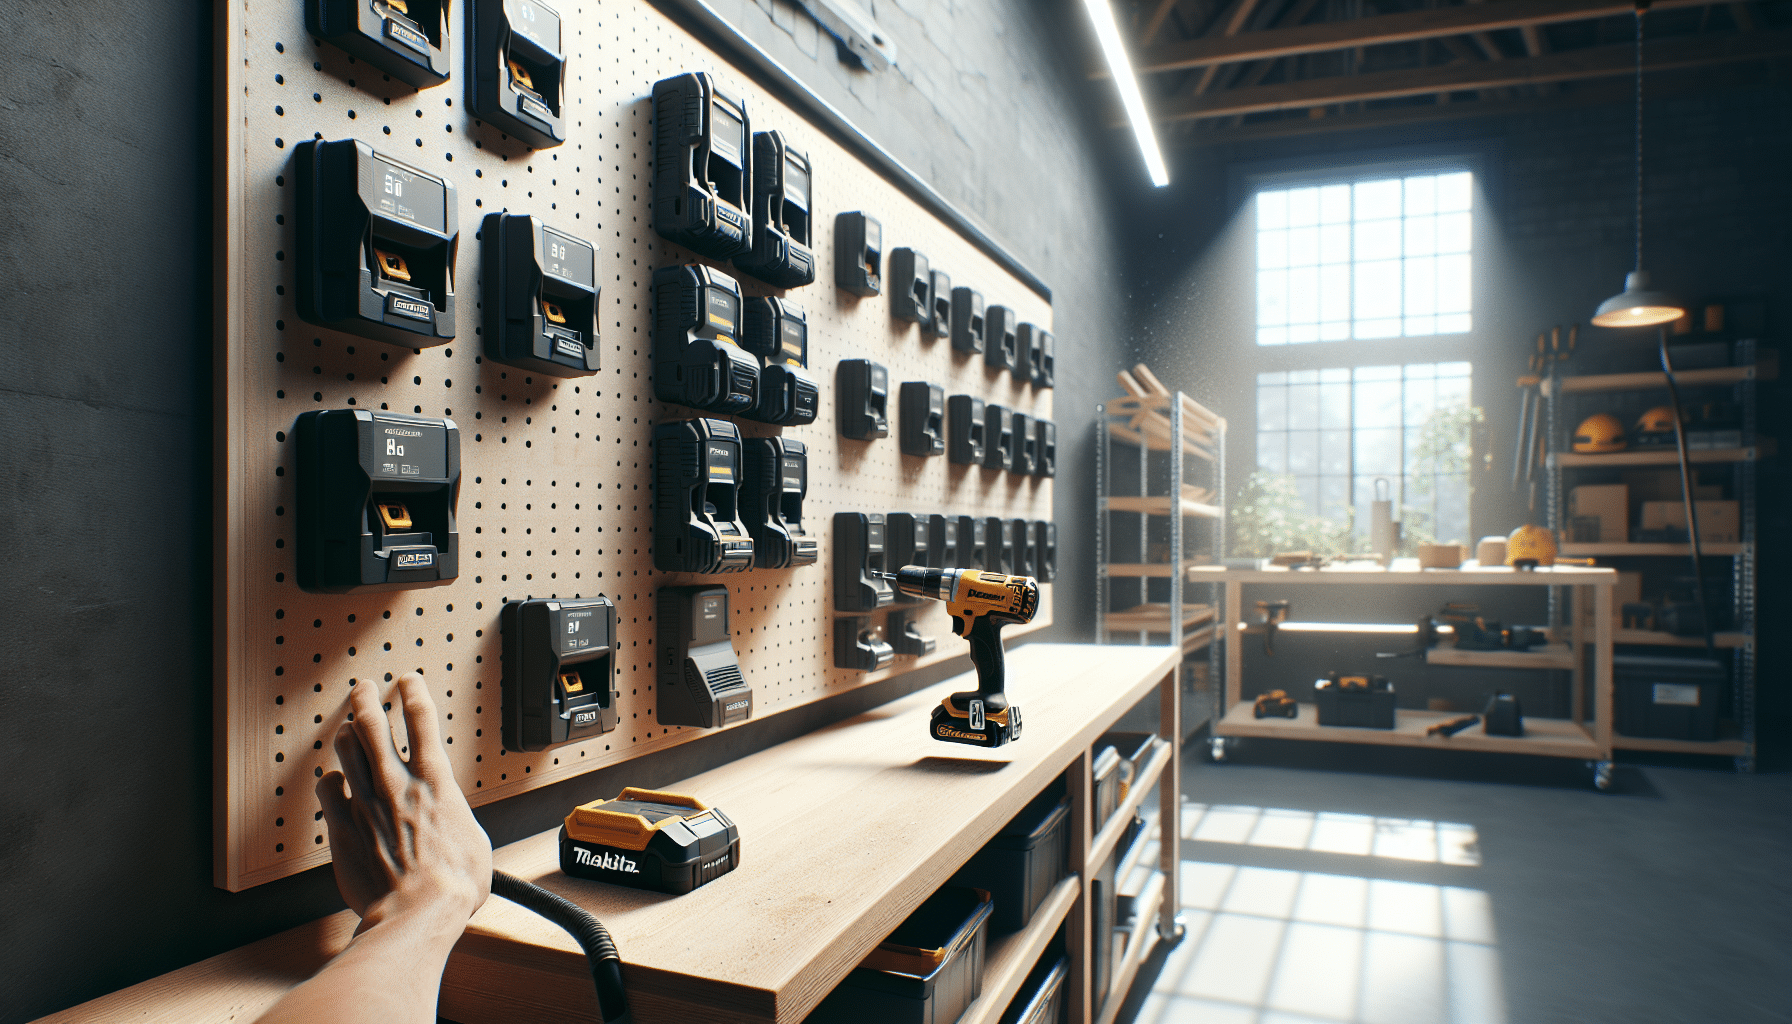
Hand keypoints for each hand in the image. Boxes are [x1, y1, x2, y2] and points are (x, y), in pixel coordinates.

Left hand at [316, 673, 491, 932]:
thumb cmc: (453, 884)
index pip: (422, 719)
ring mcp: (366, 803)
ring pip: (346, 749)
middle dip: (367, 698)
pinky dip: (329, 780)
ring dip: (346, 733)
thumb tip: (449, 815)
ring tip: (347, 726)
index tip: (409, 682)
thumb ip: (454, 815)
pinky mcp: (343, 827)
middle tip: (364, 688)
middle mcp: (397, 783)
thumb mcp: (474, 838)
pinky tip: (332, 780)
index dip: (414, 693)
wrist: (417, 912)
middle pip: (373, 723)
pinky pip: (327, 789)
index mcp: (435, 781)